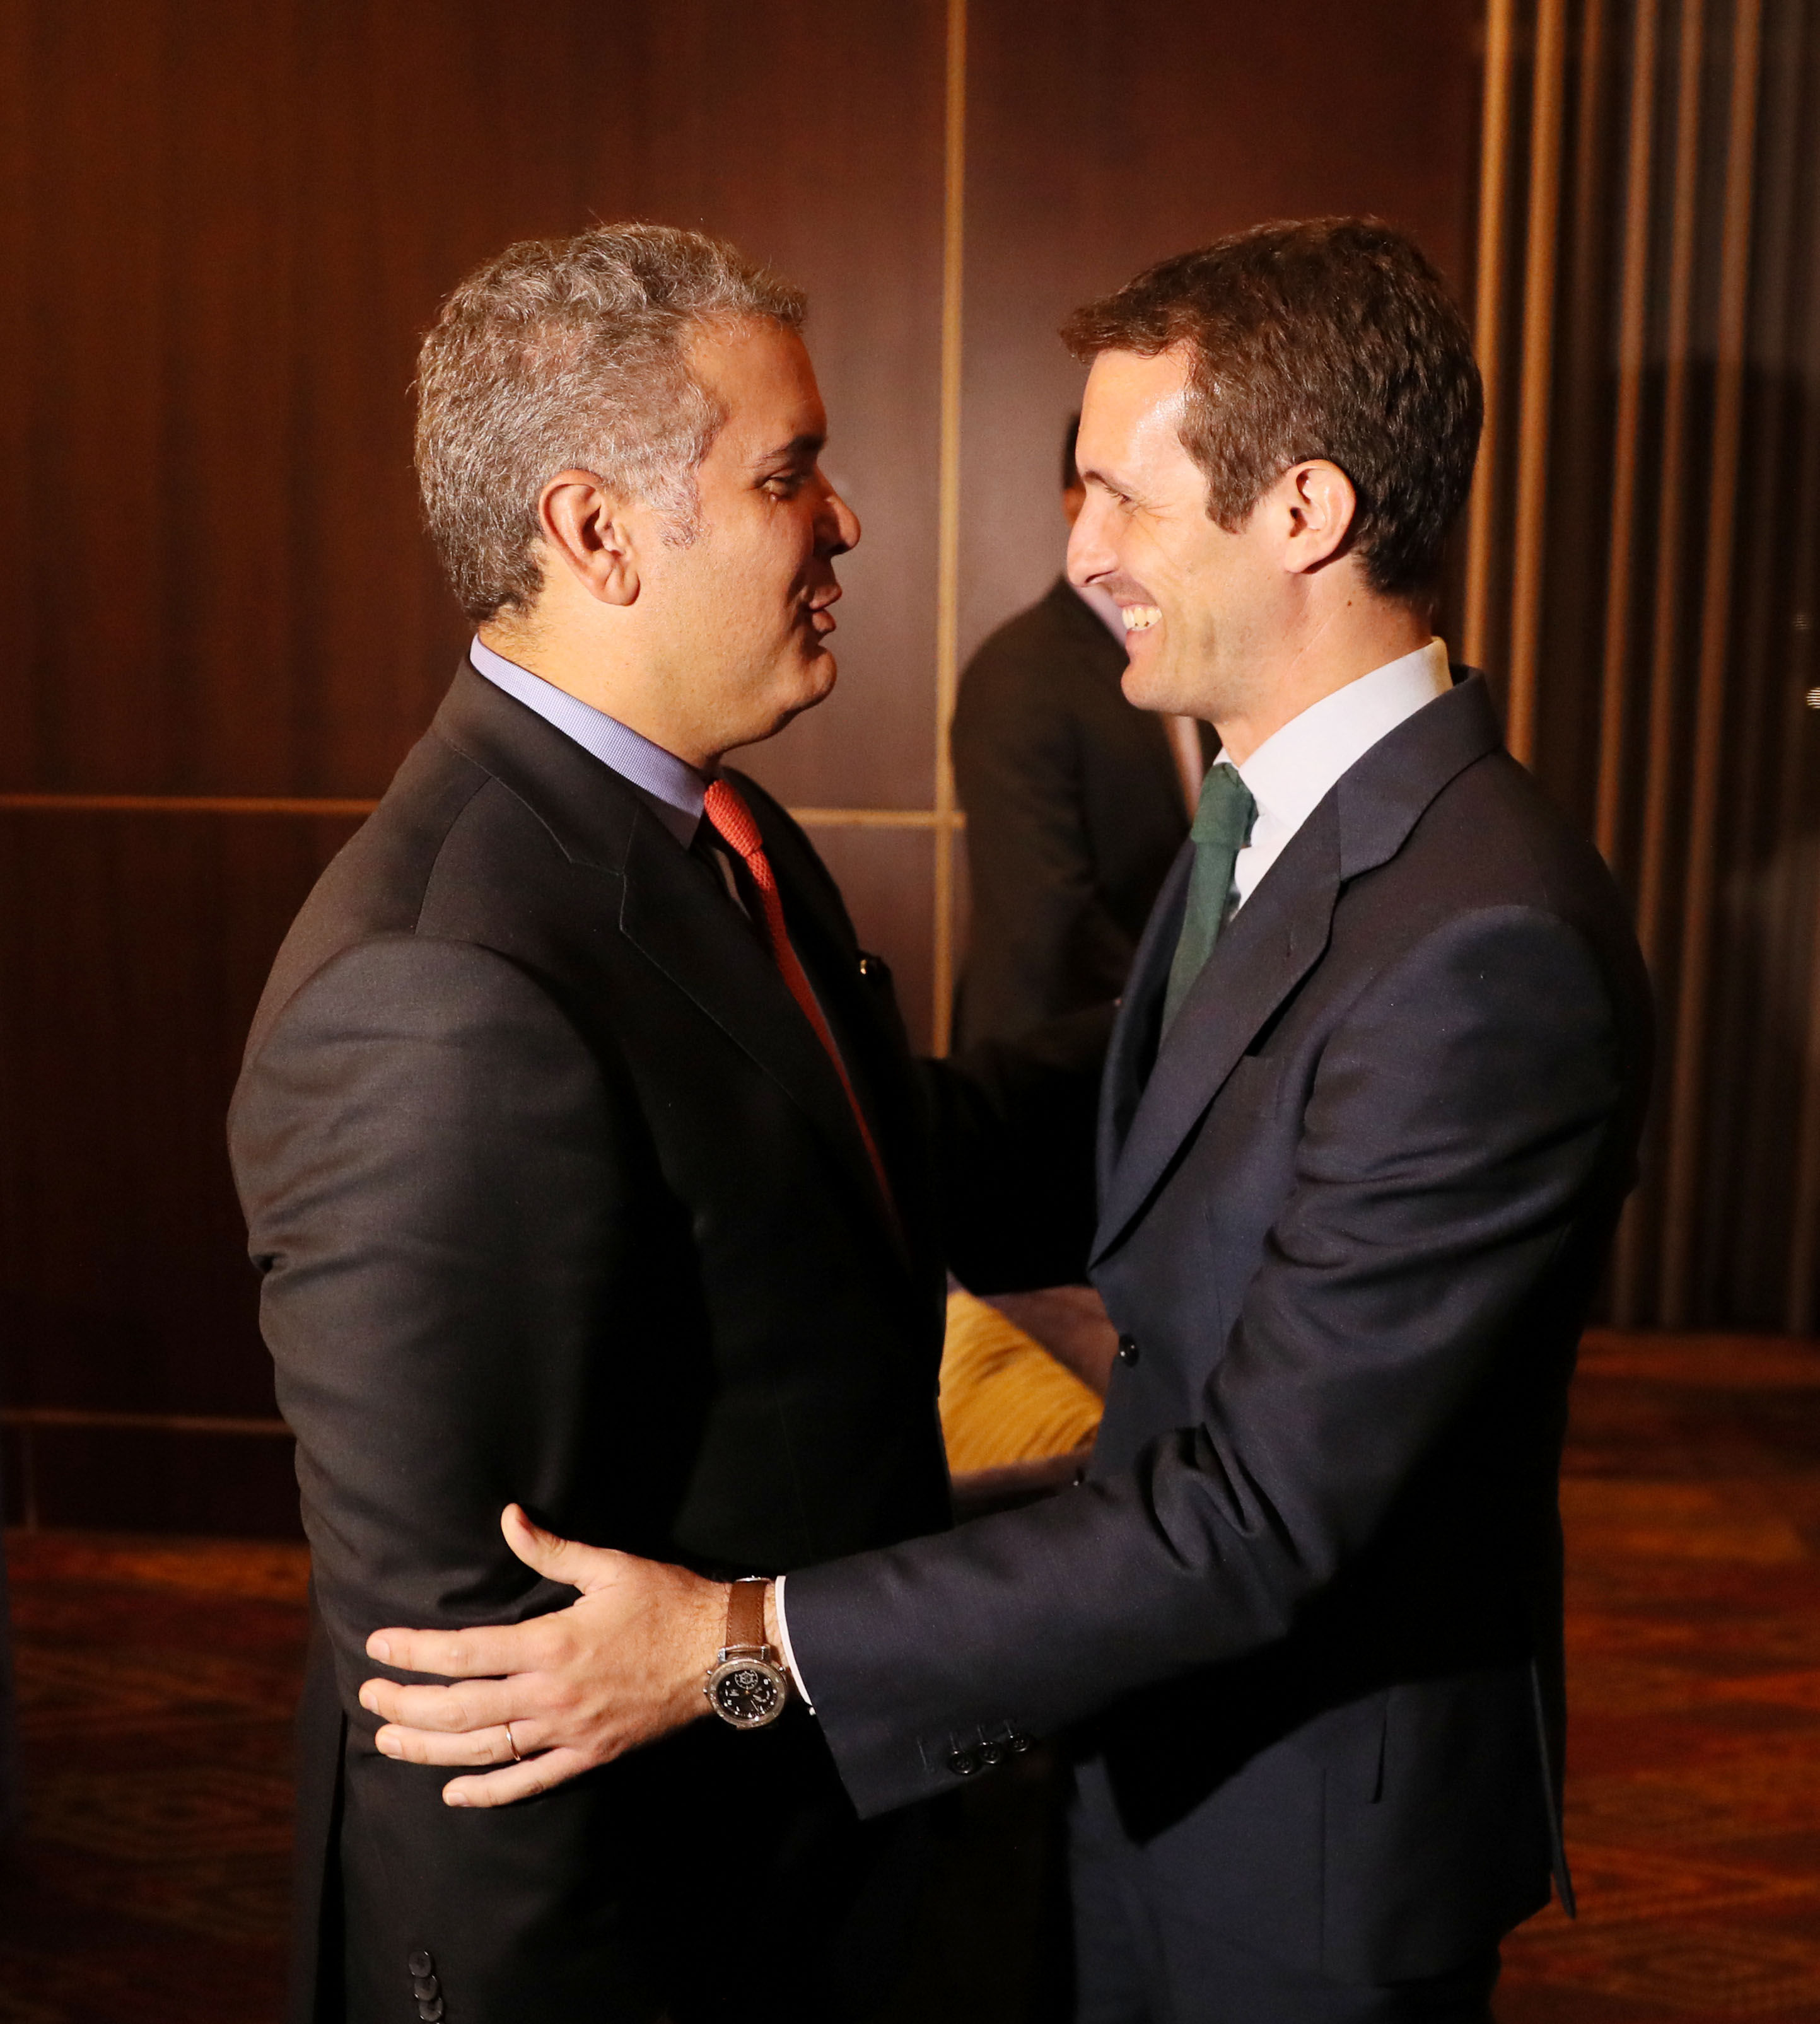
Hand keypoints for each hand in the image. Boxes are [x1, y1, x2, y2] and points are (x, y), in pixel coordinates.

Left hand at [358, 1504, 728, 1807]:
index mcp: (551, 1644)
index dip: (415, 1652)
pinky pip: (528, 1783)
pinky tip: (453, 1793)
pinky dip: (487, 1793)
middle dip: (405, 1705)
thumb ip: (551, 1549)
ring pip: (483, 1751)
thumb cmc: (667, 1602)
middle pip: (460, 1709)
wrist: (721, 1653)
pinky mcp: (588, 1755)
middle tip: (369, 1697)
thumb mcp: (610, 1566)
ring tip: (388, 1741)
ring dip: (428, 1750)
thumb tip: (508, 1517)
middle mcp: (551, 1695)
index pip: (464, 1653)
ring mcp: (568, 1732)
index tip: (379, 1647)